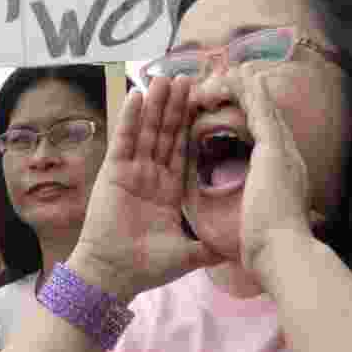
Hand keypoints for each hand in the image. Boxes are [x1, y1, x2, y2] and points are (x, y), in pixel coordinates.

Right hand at [69, 76, 223, 301]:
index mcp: (168, 189)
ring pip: (147, 130)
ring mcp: (131, 171)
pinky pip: (124, 139)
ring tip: (164, 77)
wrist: (114, 274)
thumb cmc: (145, 266)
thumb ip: (209, 247)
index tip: (201, 103)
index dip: (191, 126)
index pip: (182, 149)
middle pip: (165, 133)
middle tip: (186, 77)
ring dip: (156, 104)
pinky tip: (137, 95)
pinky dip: (129, 117)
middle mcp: (150, 175)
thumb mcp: (187, 253)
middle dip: (175, 106)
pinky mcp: (113, 171)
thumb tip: (237, 251)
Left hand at [191, 66, 314, 276]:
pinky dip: (250, 92)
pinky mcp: (274, 149)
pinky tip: (240, 75)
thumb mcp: (259, 223)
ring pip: (263, 109)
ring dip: (246, 89)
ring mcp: (284, 151)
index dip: (254, 119)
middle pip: (267, 118)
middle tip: (232, 78)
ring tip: (231, 70)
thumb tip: (254, 221)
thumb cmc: (267, 247)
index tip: (238, 107)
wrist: (282, 252)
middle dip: (250, 97)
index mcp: (283, 176)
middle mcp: (288, 159)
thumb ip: (258, 213)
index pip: (266, 138)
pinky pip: (259, 111)